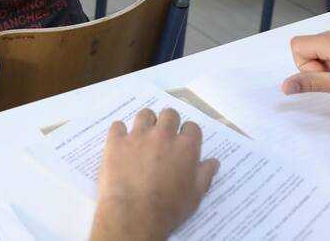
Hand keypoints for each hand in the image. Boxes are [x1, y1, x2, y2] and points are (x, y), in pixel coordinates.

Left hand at [89, 108, 218, 240]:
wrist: (134, 215)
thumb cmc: (168, 208)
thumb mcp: (195, 196)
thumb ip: (205, 174)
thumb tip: (213, 162)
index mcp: (185, 147)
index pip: (192, 127)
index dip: (188, 134)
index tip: (184, 143)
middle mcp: (163, 135)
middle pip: (169, 114)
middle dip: (169, 123)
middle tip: (164, 138)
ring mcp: (138, 136)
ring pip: (144, 114)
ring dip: (146, 123)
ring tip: (143, 137)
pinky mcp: (116, 141)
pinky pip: (118, 125)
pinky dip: (120, 132)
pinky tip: (122, 143)